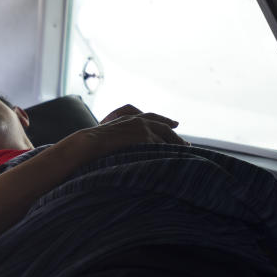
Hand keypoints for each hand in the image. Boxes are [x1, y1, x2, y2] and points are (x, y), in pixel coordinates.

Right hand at [73, 104, 187, 159]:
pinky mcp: (144, 137)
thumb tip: (122, 144)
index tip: (175, 124)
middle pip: (164, 127)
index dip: (165, 120)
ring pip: (164, 137)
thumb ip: (120, 134)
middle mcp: (138, 120)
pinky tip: (174, 160)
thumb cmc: (93, 143)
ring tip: (184, 155)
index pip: (152, 117)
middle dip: (175, 136)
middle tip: (186, 145)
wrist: (90, 143)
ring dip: (174, 146)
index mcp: (130, 117)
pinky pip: (161, 146)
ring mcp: (142, 128)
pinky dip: (168, 153)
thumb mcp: (108, 133)